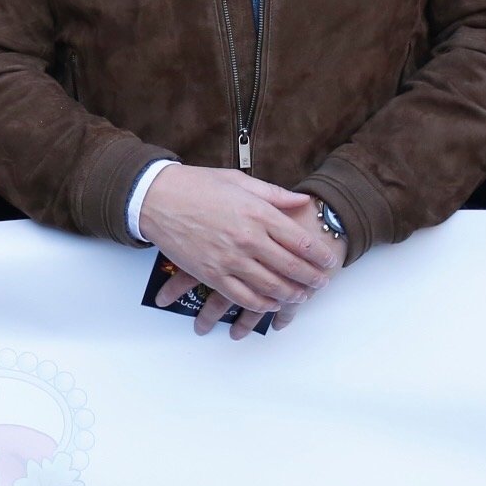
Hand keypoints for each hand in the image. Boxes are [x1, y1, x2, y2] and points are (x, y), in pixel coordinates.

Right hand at [138, 166, 339, 335]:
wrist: (156, 198)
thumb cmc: (197, 185)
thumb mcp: (239, 181)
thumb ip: (274, 194)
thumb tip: (302, 202)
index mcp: (257, 213)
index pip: (300, 240)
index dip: (319, 255)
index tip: (329, 261)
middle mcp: (248, 238)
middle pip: (291, 267)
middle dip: (311, 278)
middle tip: (322, 283)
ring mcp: (230, 259)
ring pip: (271, 286)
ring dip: (291, 294)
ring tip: (302, 296)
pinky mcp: (211, 274)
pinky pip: (243, 297)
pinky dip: (262, 305)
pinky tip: (271, 304)